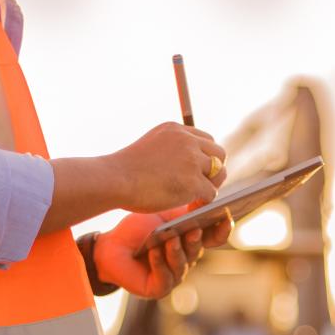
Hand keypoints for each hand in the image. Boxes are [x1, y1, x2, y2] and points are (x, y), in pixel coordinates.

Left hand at [93, 205, 233, 298]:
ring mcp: (174, 276)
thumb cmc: (140, 229)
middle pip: (197, 250)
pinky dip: (159, 263)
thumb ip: (188, 211)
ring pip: (182, 265)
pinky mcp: (159, 288)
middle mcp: (187, 260)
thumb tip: (208, 194)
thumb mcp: (166, 216)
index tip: (225, 216)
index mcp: (192, 242)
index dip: (222, 229)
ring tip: (171, 239)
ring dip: (176, 252)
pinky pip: (164, 278)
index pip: (214, 237)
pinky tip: (154, 251)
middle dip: (195, 241)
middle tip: (193, 229)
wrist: (112, 245)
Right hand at [108, 122, 226, 212]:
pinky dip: (204, 201)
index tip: (196, 170)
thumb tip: (183, 167)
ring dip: (211, 185)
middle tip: (202, 184)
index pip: (205, 139)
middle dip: (214, 170)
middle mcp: (186, 140)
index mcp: (175, 130)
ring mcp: (191, 160)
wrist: (115, 179)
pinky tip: (192, 205)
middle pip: (218, 153)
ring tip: (197, 195)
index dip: (204, 157)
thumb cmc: (125, 170)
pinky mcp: (192, 181)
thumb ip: (169, 150)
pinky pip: (211, 193)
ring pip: (219, 172)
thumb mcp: (150, 147)